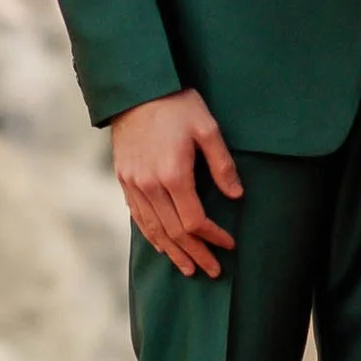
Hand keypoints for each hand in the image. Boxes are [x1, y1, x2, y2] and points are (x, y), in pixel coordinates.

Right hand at [109, 90, 241, 277]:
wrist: (136, 89)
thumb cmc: (177, 105)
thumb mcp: (207, 128)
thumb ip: (222, 165)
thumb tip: (237, 195)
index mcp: (173, 174)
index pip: (194, 221)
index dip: (213, 237)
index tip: (229, 245)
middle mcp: (149, 185)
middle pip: (174, 232)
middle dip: (196, 254)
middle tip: (213, 270)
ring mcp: (133, 184)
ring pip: (154, 230)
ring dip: (173, 252)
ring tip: (188, 268)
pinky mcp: (124, 179)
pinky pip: (138, 217)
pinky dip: (151, 236)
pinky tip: (162, 246)